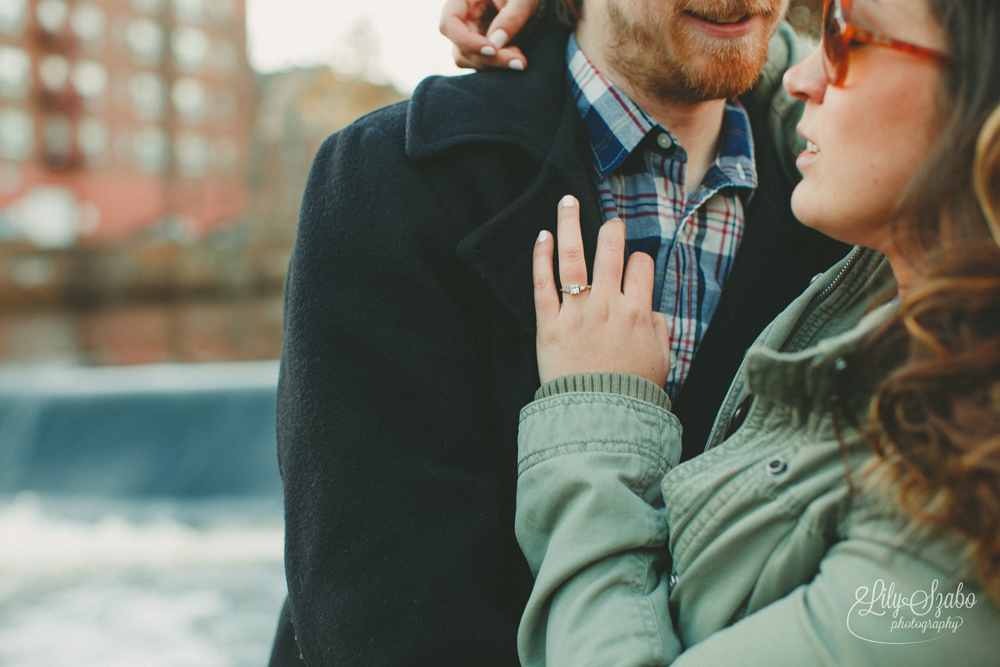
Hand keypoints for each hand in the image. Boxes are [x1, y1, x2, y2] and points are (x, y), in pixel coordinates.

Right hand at [439, 0, 537, 70]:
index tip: (492, 50)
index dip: (466, 40)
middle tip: (519, 62)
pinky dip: (495, 66)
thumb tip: (495, 44)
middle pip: (461, 47)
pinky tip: (514, 57)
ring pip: (467, 59)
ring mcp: (467, 34)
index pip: (449, 23)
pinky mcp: (477, 47)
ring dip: (492, 65)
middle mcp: (461, 19)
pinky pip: (478, 63)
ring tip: (520, 60)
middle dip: (489, 59)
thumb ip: (511, 17)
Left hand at [533, 196, 671, 385]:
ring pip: (574, 257)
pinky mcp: (549, 325)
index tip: (634, 267)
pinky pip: (543, 283)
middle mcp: (608, 305)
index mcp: (638, 312)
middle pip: (611, 250)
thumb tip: (652, 310)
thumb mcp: (662, 360)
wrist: (599, 418)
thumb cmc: (631, 393)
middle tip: (611, 223)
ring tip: (568, 201)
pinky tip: (542, 236)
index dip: (639, 262)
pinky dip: (541, 256)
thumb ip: (660, 330)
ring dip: (571, 223)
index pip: (641, 266)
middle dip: (613, 230)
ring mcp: (577, 312)